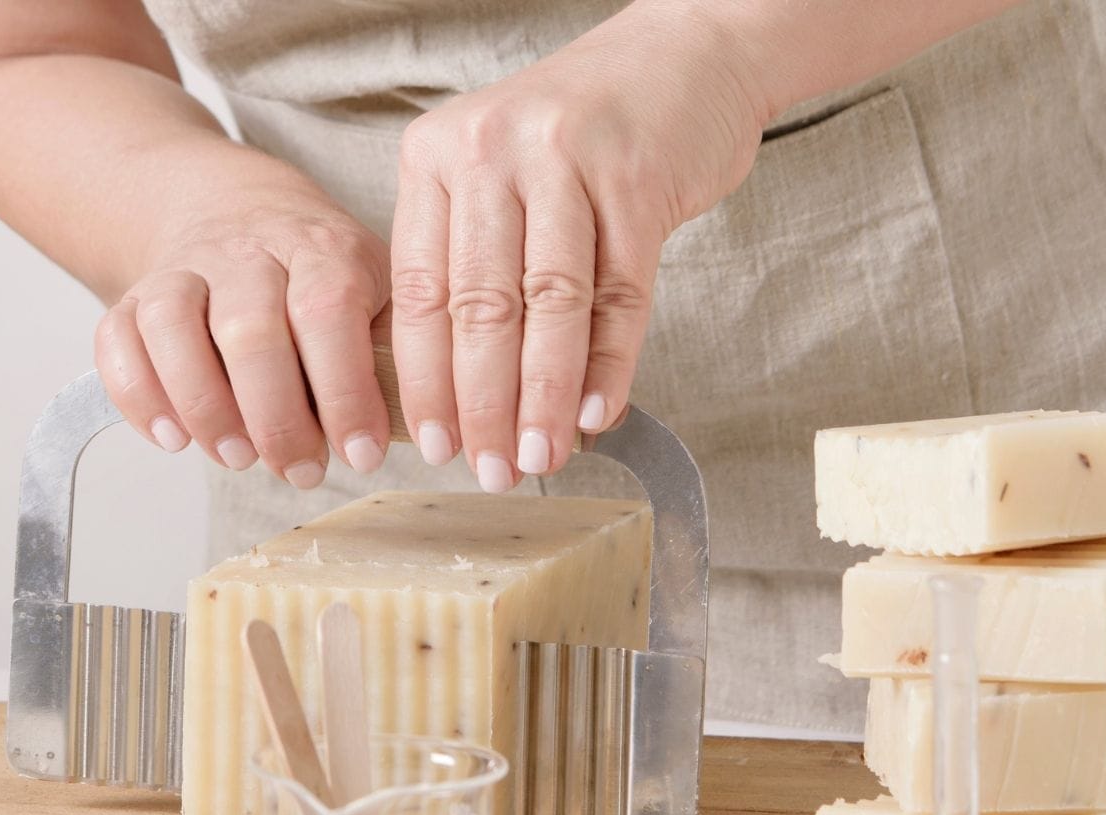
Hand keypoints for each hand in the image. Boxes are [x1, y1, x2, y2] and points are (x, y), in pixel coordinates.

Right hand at [95, 173, 391, 488]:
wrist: (233, 208)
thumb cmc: (318, 275)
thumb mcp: (375, 289)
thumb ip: (390, 349)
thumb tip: (422, 425)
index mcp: (322, 248)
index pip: (329, 311)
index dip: (345, 390)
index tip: (362, 454)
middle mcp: (249, 252)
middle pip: (250, 328)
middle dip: (277, 415)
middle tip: (301, 471)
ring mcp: (186, 270)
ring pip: (174, 325)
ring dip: (205, 404)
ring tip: (237, 458)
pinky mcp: (135, 293)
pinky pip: (117, 337)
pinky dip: (138, 392)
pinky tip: (173, 438)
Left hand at [389, 1, 770, 490]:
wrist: (685, 54)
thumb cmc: (582, 132)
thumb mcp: (498, 177)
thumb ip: (470, 262)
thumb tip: (461, 394)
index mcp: (437, 158)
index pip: (419, 292)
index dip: (425, 380)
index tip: (434, 444)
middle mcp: (491, 153)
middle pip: (480, 307)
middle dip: (482, 405)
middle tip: (489, 469)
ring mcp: (565, 161)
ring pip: (547, 306)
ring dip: (543, 397)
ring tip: (539, 455)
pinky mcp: (637, 179)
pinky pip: (620, 293)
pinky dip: (609, 362)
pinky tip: (597, 413)